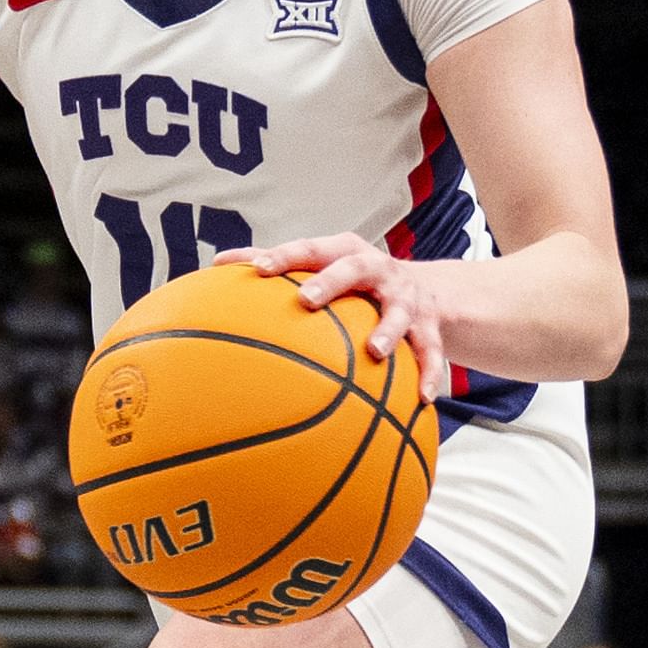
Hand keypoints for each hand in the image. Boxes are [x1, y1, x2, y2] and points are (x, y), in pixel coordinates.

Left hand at [228, 236, 454, 399]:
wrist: (428, 291)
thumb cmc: (354, 280)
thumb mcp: (322, 265)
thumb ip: (274, 263)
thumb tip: (216, 264)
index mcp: (345, 252)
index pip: (312, 249)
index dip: (286, 255)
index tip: (260, 268)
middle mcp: (378, 270)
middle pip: (355, 269)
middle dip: (332, 282)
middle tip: (306, 300)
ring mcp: (406, 299)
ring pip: (399, 312)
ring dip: (389, 330)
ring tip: (376, 352)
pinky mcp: (430, 327)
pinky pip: (431, 352)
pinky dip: (429, 373)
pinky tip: (424, 399)